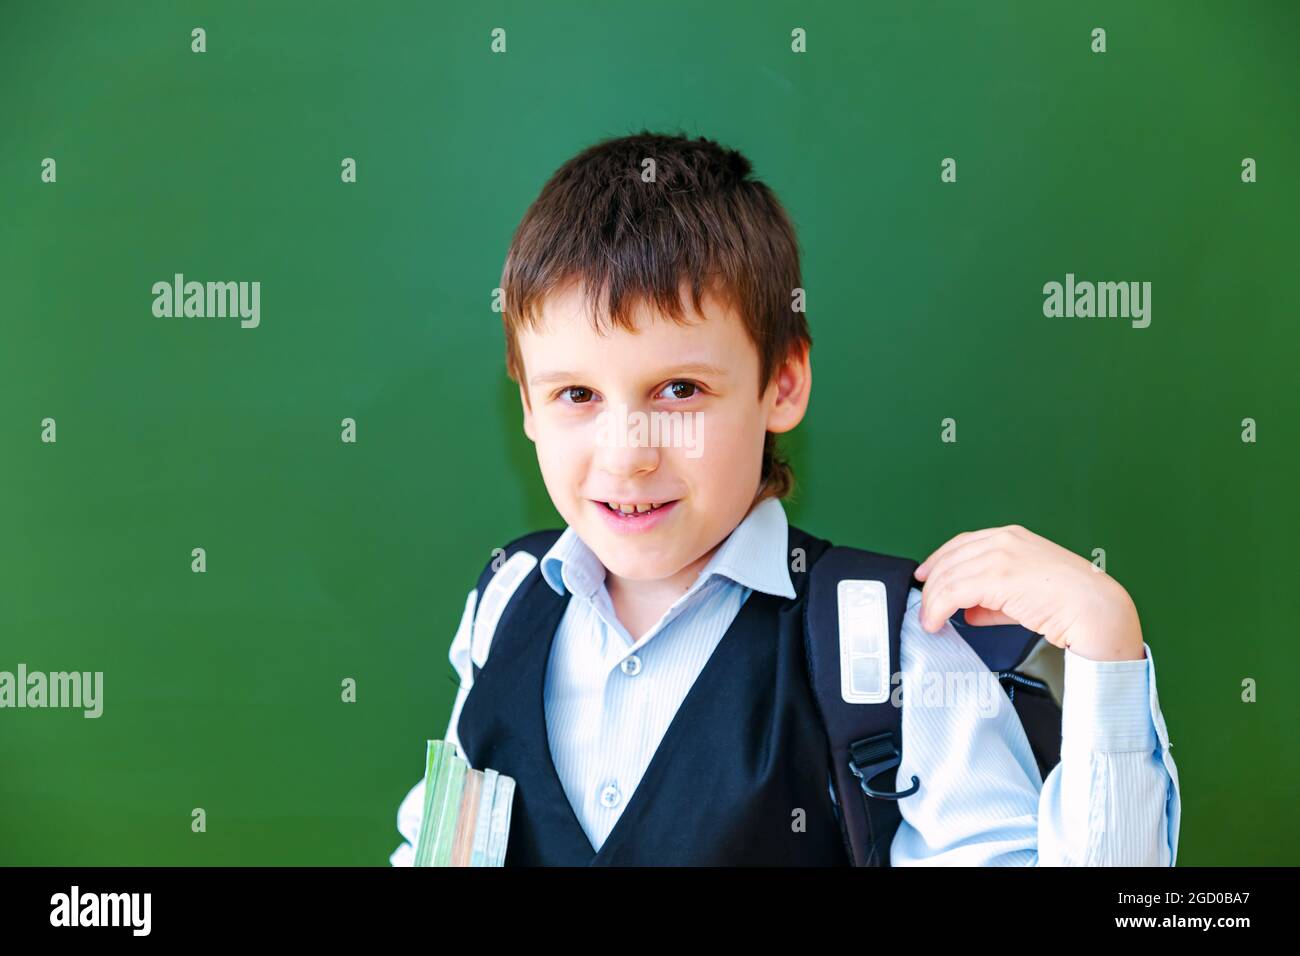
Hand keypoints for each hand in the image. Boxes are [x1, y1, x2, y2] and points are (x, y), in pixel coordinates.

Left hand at [913, 524, 1145, 661]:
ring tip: (929, 620)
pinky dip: (938, 608)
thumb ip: (994, 601)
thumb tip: (970, 612)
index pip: (962, 544)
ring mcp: (1000, 556)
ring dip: (933, 601)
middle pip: (950, 559)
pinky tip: (937, 622)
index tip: (926, 576)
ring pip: (948, 576)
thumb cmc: (1071, 602)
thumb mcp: (1024, 592)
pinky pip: (954, 592)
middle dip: (932, 585)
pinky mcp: (997, 577)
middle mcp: (1003, 540)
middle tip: (924, 607)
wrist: (1095, 610)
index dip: (938, 560)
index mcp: (1012, 537)